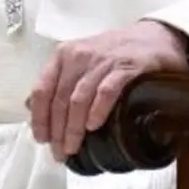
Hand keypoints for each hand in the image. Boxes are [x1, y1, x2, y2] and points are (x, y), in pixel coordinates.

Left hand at [28, 20, 188, 160]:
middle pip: (60, 98)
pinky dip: (98, 110)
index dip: (39, 117)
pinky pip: (106, 91)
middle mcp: (80, 55)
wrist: (155, 36)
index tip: (42, 139)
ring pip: (79, 98)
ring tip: (74, 147)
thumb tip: (32, 108)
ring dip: (74, 127)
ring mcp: (103, 60)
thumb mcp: (82, 59)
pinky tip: (94, 126)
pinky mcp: (126, 67)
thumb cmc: (115, 53)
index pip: (42, 89)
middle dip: (57, 130)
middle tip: (60, 152)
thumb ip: (60, 80)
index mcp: (64, 55)